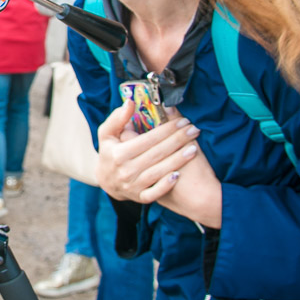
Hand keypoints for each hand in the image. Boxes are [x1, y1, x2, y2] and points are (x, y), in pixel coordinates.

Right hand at [96, 102, 221, 226]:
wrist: (106, 180)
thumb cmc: (110, 152)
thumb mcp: (107, 133)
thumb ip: (118, 118)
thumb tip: (131, 102)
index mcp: (118, 153)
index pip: (147, 139)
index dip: (166, 129)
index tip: (182, 121)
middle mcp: (125, 171)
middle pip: (157, 154)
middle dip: (177, 140)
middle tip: (193, 130)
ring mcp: (132, 186)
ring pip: (158, 172)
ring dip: (178, 160)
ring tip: (194, 148)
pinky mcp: (139, 197)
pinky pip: (154, 193)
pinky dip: (166, 185)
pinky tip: (179, 174)